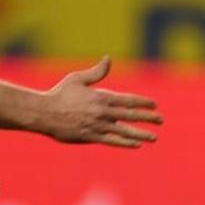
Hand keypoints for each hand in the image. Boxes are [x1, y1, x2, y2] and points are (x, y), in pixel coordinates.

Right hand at [40, 55, 162, 146]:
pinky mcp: (90, 137)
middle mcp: (102, 112)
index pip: (128, 100)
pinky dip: (125, 143)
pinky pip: (112, 141)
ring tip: (154, 138)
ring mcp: (97, 126)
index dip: (143, 102)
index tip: (155, 104)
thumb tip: (108, 59)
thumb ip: (96, 72)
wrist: (43, 113)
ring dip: (141, 134)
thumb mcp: (77, 78)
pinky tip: (136, 145)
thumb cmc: (60, 94)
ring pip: (124, 131)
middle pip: (130, 115)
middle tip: (161, 120)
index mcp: (101, 97)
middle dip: (147, 118)